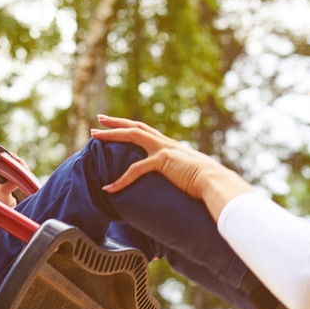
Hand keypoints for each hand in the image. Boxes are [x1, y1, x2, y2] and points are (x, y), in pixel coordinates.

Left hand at [90, 114, 253, 218]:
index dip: (130, 127)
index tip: (117, 125)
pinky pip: (135, 169)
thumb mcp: (189, 175)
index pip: (146, 132)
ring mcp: (163, 149)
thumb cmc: (206, 182)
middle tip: (98, 120)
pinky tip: (109, 188)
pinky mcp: (162, 161)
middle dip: (116, 123)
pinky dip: (120, 180)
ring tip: (94, 135)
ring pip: (132, 136)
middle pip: (135, 127)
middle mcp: (165, 143)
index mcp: (170, 146)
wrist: (215, 181)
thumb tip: (179, 182)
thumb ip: (181, 174)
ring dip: (111, 135)